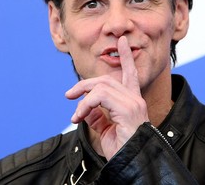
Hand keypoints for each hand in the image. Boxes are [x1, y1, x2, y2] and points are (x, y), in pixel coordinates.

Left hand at [65, 36, 148, 159]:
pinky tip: (79, 117)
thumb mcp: (107, 132)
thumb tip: (86, 109)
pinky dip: (85, 105)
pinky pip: (100, 97)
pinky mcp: (127, 108)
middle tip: (69, 94)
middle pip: (107, 79)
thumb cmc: (123, 151)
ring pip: (102, 86)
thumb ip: (98, 118)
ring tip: (75, 115)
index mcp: (133, 103)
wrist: (133, 163)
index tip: (121, 42)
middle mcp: (135, 99)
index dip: (126, 58)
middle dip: (85, 84)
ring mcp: (132, 102)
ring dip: (82, 97)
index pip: (129, 74)